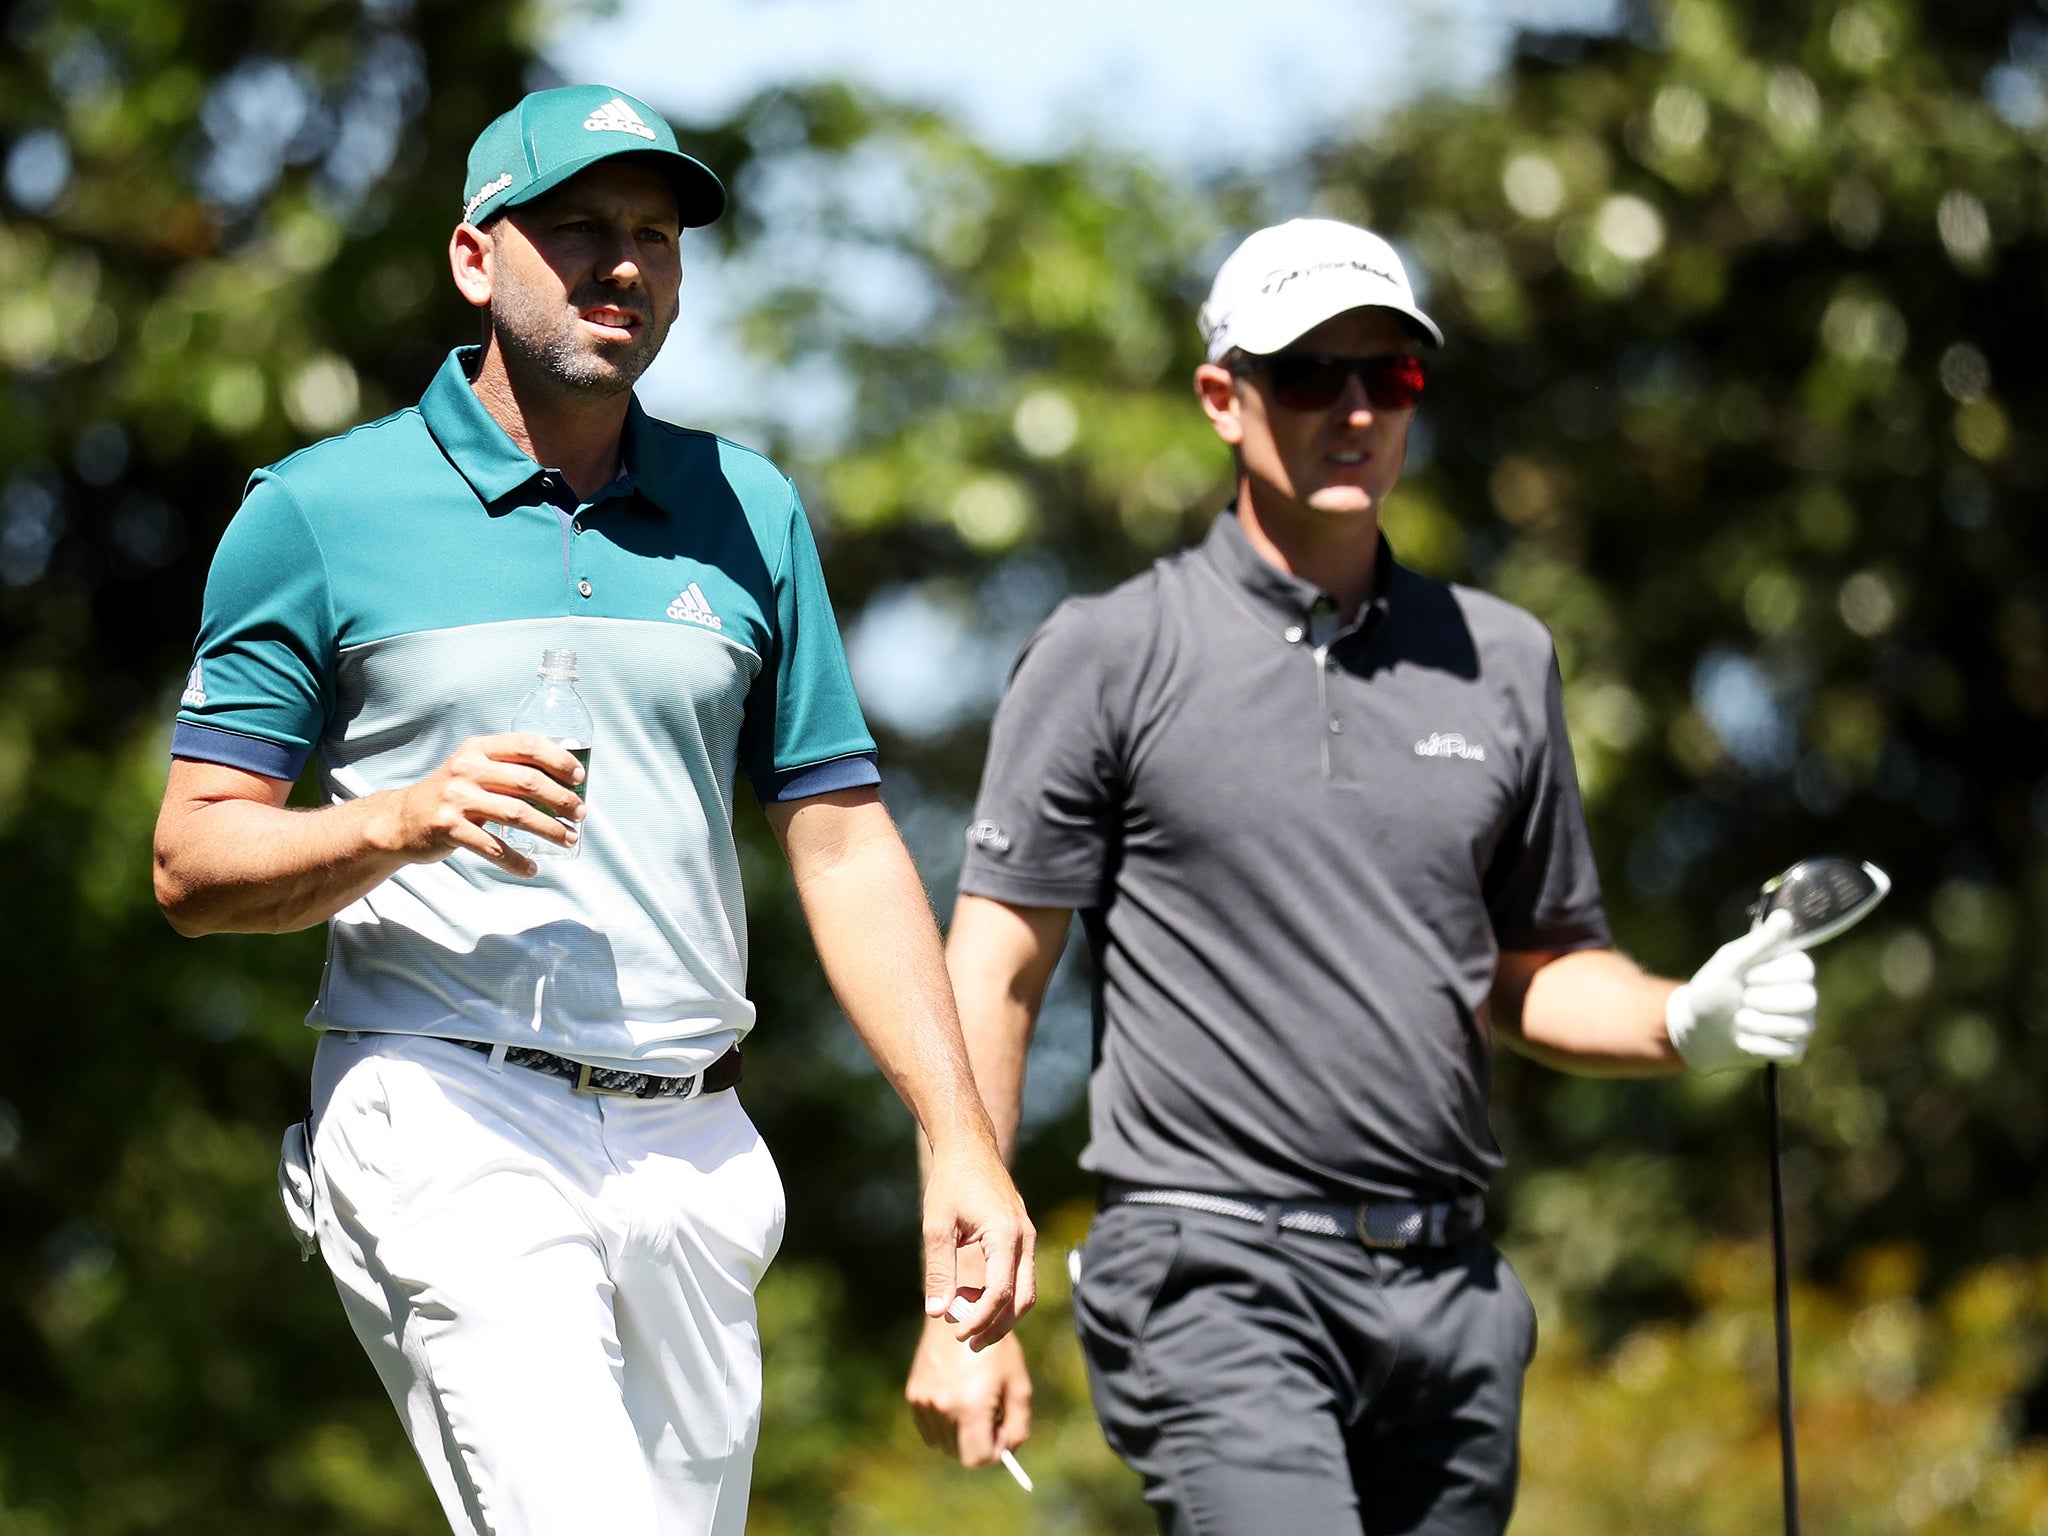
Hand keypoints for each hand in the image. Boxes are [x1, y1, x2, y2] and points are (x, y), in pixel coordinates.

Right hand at [368, 734, 585, 877]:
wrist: (401, 820)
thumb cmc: (451, 795)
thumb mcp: (473, 769)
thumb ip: (507, 769)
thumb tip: (564, 782)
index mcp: (478, 748)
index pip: (527, 745)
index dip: (558, 760)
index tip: (580, 777)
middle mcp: (467, 768)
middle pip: (528, 781)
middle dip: (562, 799)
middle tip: (580, 813)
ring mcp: (456, 798)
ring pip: (517, 814)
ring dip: (550, 829)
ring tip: (568, 838)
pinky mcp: (448, 828)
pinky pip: (493, 848)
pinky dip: (517, 861)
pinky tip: (532, 867)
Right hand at [907, 1320, 1032, 1465]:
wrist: (961, 1316)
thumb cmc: (996, 1351)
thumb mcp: (1018, 1386)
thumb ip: (1018, 1426)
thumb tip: (1007, 1453)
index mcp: (970, 1406)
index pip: (976, 1459)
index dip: (994, 1452)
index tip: (1001, 1431)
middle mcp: (943, 1408)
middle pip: (958, 1454)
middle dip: (977, 1444)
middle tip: (990, 1416)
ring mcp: (924, 1403)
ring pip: (942, 1444)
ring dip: (960, 1435)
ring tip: (973, 1404)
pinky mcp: (914, 1395)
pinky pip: (928, 1430)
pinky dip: (943, 1425)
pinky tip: (956, 1399)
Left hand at [922, 1135, 1035, 1349]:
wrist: (969, 1148)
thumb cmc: (950, 1183)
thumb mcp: (937, 1226)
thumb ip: (939, 1270)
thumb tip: (937, 1313)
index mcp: (1006, 1235)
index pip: (1000, 1293)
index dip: (980, 1319)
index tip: (957, 1334)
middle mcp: (1025, 1238)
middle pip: (1023, 1299)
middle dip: (998, 1327)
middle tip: (969, 1344)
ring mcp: (1027, 1237)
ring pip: (1026, 1290)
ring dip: (1001, 1313)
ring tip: (966, 1322)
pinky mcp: (1022, 1236)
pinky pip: (1020, 1276)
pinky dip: (1002, 1294)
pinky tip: (972, 1295)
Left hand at [1666, 909, 1818, 1073]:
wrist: (1696, 1028)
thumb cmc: (1711, 990)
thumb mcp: (1729, 962)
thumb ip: (1758, 942)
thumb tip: (1785, 916)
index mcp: (1790, 968)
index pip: (1804, 969)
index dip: (1769, 976)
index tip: (1746, 976)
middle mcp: (1802, 994)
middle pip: (1806, 999)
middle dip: (1763, 1001)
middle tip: (1743, 999)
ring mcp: (1801, 1023)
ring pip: (1798, 1027)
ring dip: (1755, 1024)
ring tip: (1739, 1019)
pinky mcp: (1792, 1050)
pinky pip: (1789, 1051)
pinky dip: (1757, 1045)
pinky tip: (1744, 1039)